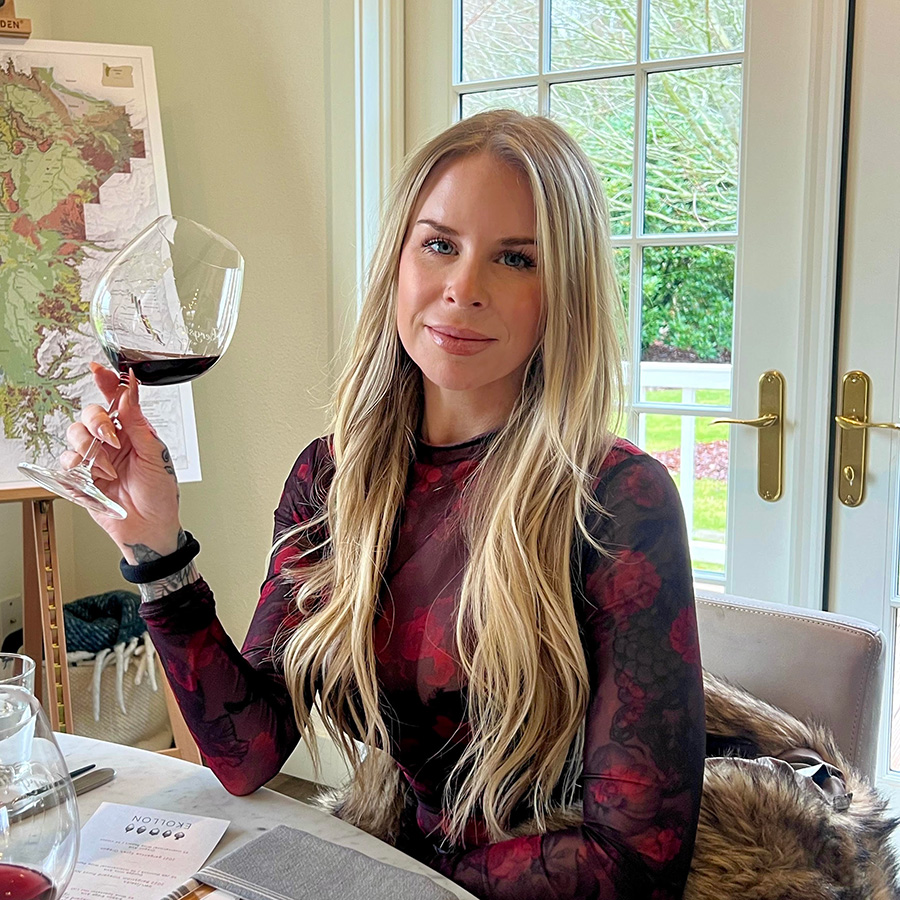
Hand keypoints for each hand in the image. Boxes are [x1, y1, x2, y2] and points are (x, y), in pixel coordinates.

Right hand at [62, 363, 181, 560]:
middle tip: (111, 438)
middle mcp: (113, 441)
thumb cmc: (160, 494)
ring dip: (90, 448)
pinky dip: (76, 465)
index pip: (116, 400)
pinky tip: (92, 474)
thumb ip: (139, 423)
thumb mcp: (156, 455)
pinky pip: (66, 461)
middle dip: (97, 422)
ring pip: (75, 434)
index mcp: (133, 431)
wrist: (150, 528)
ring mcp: (96, 458)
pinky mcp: (82, 476)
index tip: (99, 369)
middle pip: (89, 414)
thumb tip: (130, 391)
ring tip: (108, 468)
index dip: (106, 382)